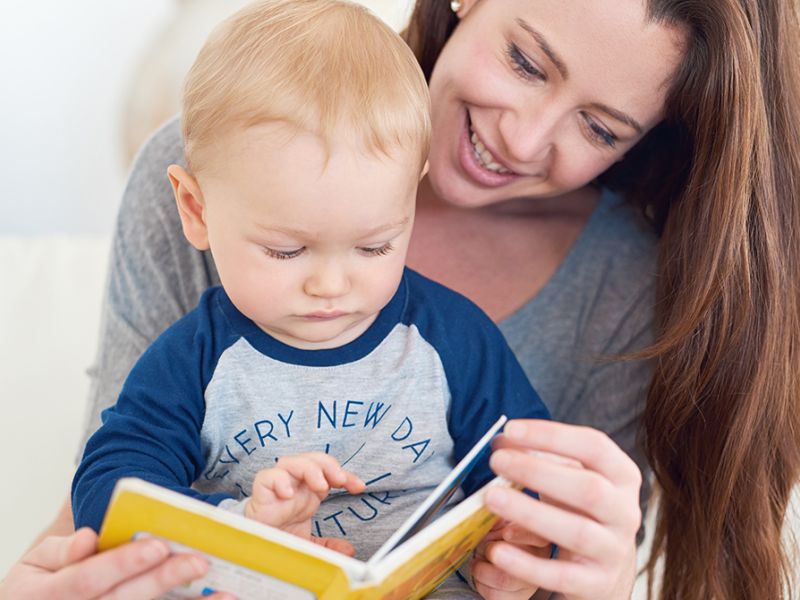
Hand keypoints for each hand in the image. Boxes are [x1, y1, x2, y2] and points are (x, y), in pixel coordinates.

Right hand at [0, 527, 232, 599]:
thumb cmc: (41, 583)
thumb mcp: (37, 563)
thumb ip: (61, 552)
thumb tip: (89, 539)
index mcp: (47, 596)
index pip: (89, 577)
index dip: (123, 562)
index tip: (158, 544)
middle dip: (162, 580)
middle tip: (199, 561)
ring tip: (226, 595)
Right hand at [246, 453, 364, 552]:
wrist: (254, 546)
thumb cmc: (280, 535)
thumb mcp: (310, 542)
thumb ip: (328, 546)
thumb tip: (348, 551)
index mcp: (308, 490)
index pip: (329, 472)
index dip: (346, 475)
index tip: (359, 487)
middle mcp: (294, 483)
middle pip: (312, 459)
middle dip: (328, 465)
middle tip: (339, 480)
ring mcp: (277, 486)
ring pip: (291, 461)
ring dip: (309, 468)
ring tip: (320, 485)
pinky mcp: (261, 493)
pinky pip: (267, 477)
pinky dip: (278, 480)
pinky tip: (289, 494)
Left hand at [471, 520, 549, 598]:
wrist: (496, 555)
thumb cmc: (500, 533)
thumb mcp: (502, 519)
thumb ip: (500, 515)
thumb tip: (491, 508)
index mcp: (541, 537)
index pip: (538, 536)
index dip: (521, 535)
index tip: (505, 533)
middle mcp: (541, 561)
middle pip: (520, 561)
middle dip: (493, 551)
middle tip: (485, 546)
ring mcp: (531, 583)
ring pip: (503, 579)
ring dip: (482, 568)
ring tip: (479, 560)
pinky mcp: (517, 598)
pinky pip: (494, 595)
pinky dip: (480, 583)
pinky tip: (480, 574)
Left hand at [480, 420, 641, 599]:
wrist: (606, 566)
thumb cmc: (579, 508)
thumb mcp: (569, 476)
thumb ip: (539, 455)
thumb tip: (501, 442)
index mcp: (622, 476)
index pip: (594, 447)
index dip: (552, 435)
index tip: (510, 429)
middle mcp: (625, 512)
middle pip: (588, 489)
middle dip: (538, 472)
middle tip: (496, 461)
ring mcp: (613, 550)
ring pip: (577, 532)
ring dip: (530, 513)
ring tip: (492, 497)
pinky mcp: (596, 583)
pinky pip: (561, 576)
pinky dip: (527, 564)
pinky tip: (498, 551)